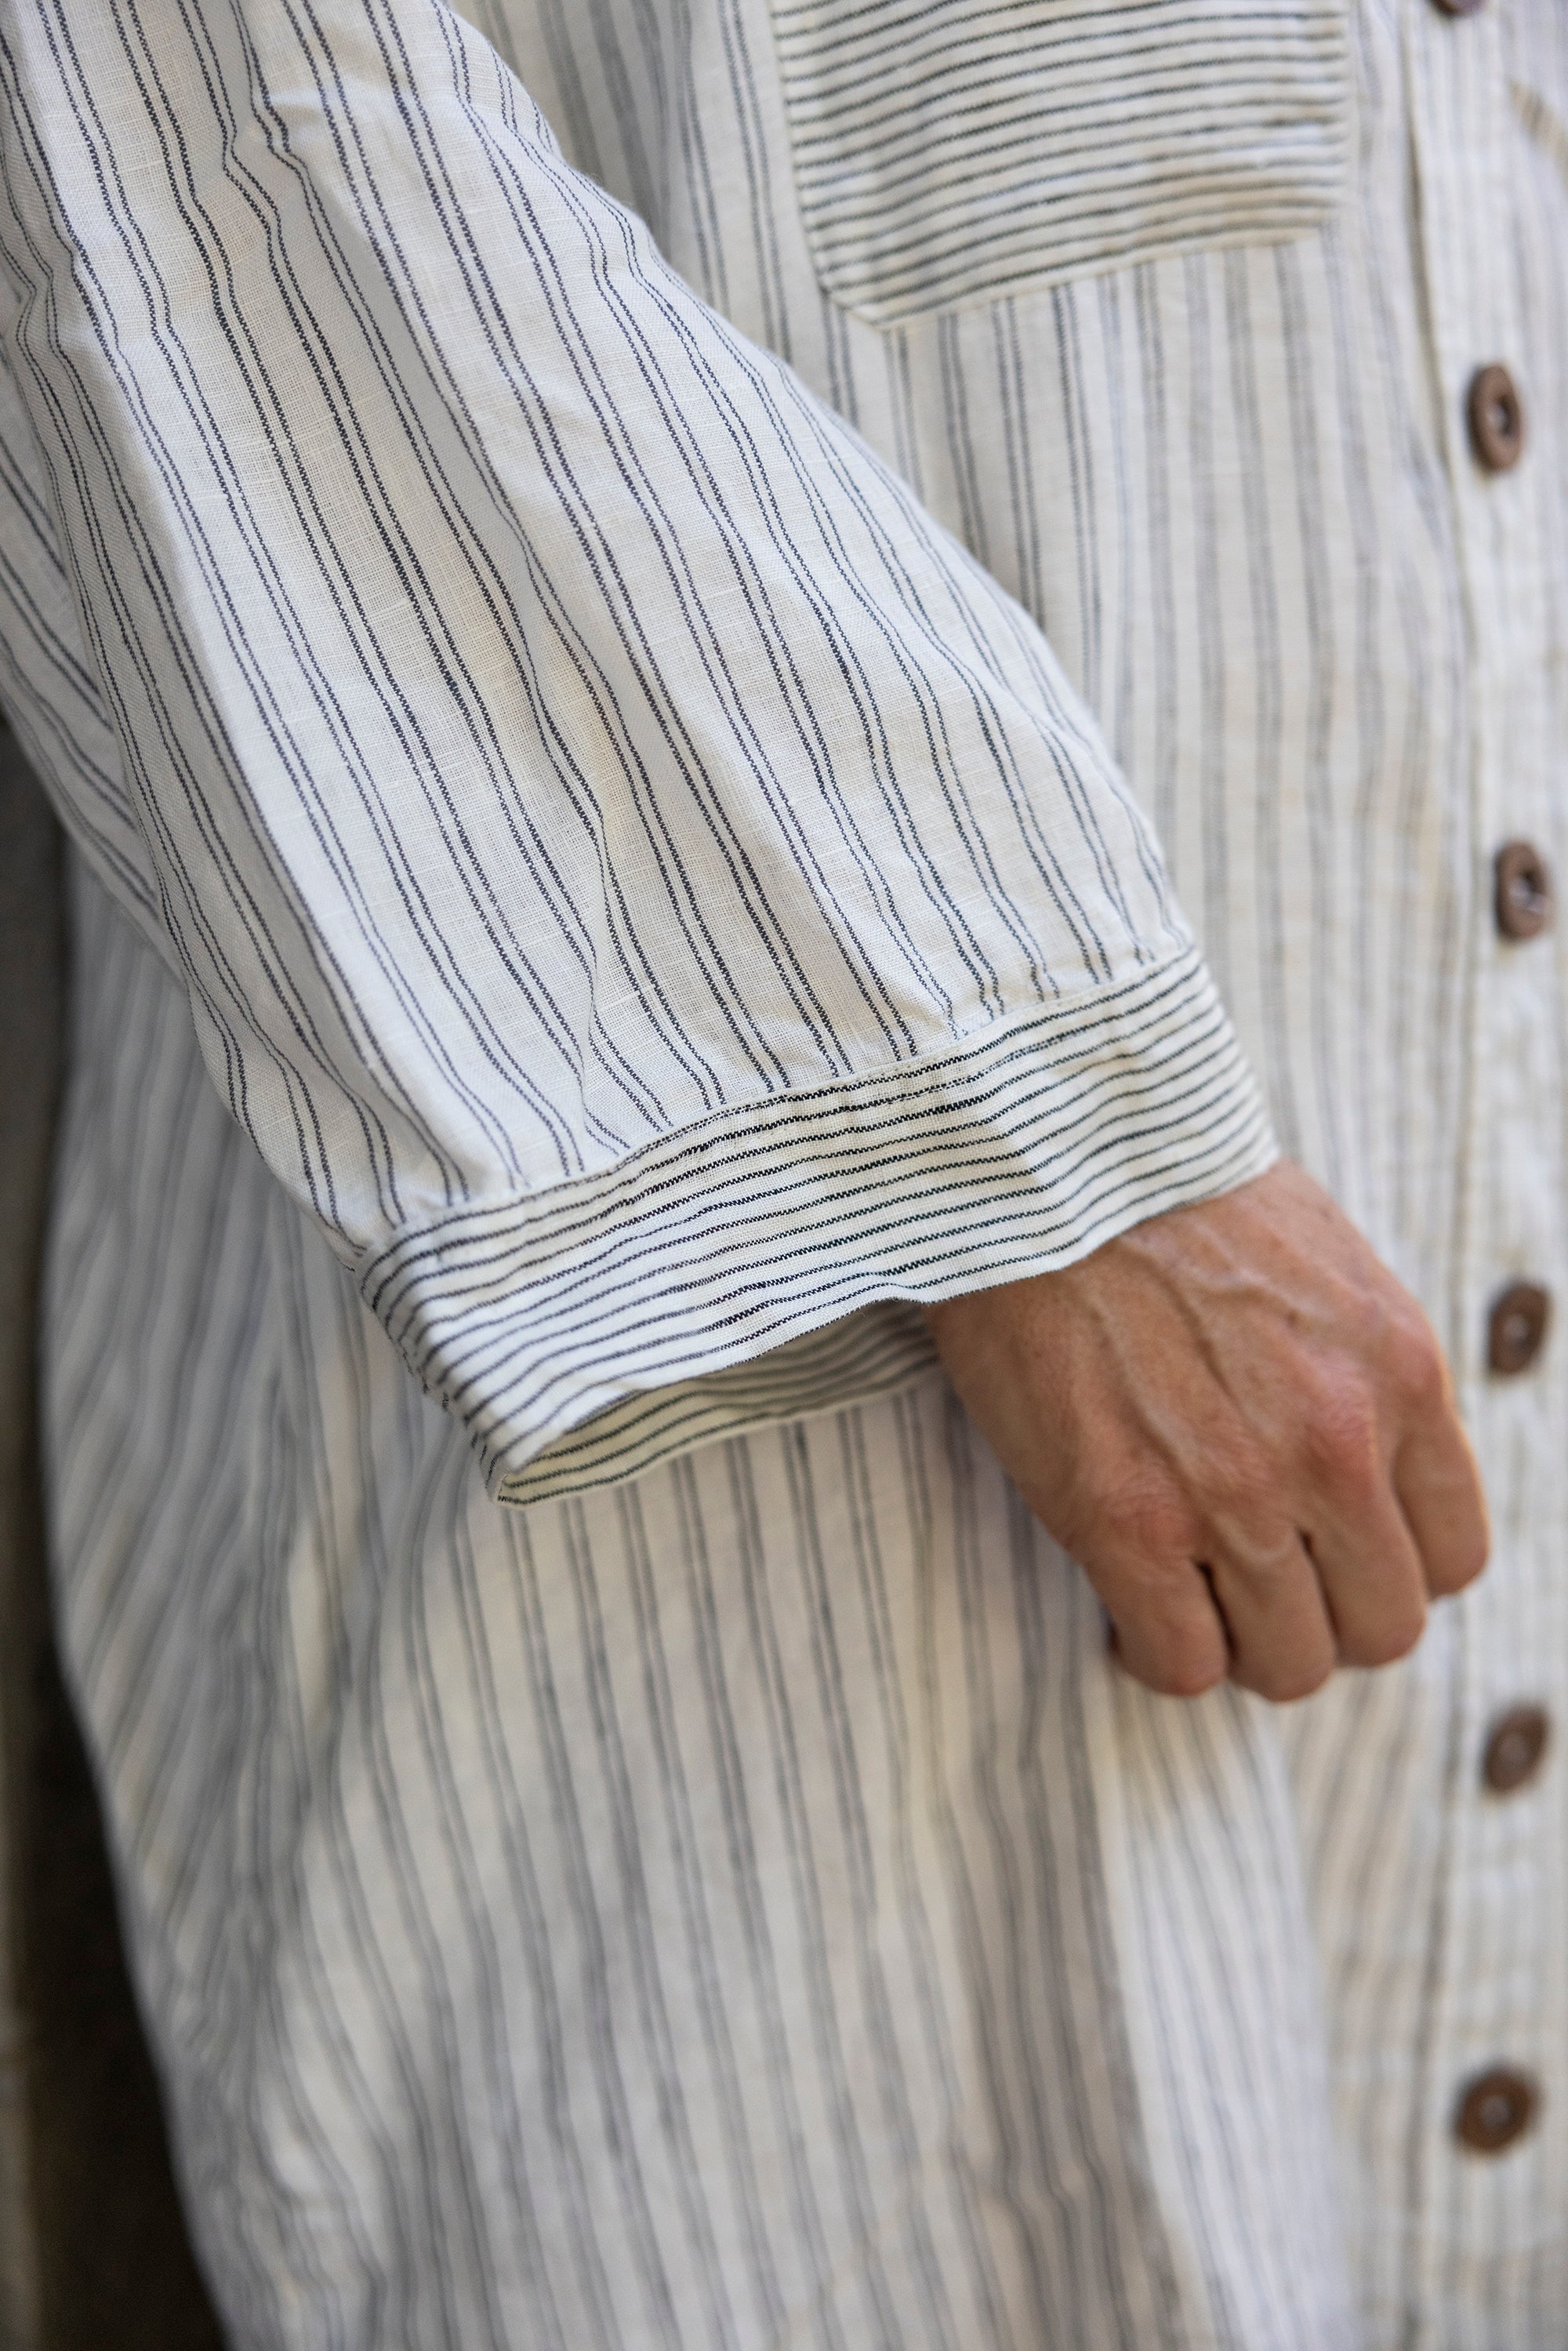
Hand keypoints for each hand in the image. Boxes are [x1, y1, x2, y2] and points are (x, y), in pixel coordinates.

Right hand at [923, 1162, 1488, 1701]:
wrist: (1045, 1161)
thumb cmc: (1166, 1194)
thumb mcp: (1327, 1269)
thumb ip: (1362, 1375)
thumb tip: (1365, 1466)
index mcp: (1400, 1377)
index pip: (1452, 1554)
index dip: (1387, 1568)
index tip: (1330, 1552)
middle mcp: (1337, 1449)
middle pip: (1379, 1628)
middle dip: (1320, 1619)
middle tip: (1257, 1585)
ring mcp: (1236, 1496)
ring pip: (1286, 1664)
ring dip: (1238, 1644)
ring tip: (1187, 1599)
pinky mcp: (1128, 1523)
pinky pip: (1181, 1663)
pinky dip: (1155, 1654)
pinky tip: (1126, 1610)